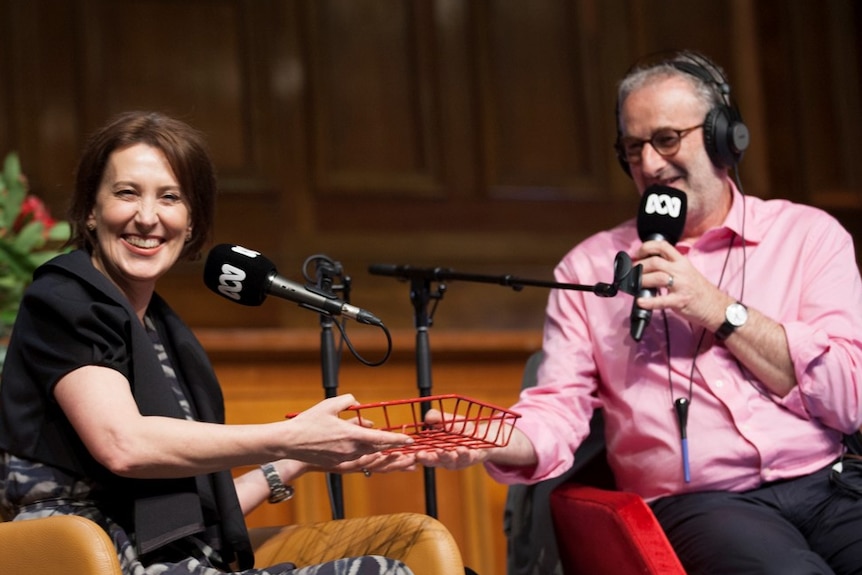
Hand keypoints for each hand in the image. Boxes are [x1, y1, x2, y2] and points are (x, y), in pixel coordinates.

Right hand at [283, 394, 413, 467]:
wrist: (290, 442)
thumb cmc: (308, 422)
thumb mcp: (330, 405)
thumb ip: (348, 401)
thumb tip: (358, 406)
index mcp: (351, 435)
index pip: (380, 439)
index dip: (397, 440)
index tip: (410, 441)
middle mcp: (351, 450)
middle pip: (378, 450)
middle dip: (394, 449)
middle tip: (408, 448)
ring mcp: (344, 459)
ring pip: (369, 456)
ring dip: (383, 455)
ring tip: (399, 457)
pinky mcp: (338, 464)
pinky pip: (358, 460)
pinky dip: (367, 456)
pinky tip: (371, 453)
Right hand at [412, 408, 491, 469]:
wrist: (483, 434)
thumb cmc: (460, 428)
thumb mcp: (447, 420)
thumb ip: (437, 417)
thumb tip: (427, 417)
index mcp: (435, 450)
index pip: (423, 454)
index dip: (416, 454)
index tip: (411, 451)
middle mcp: (444, 458)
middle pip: (433, 461)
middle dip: (427, 458)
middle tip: (421, 455)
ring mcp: (457, 460)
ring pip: (449, 461)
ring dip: (446, 456)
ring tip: (443, 450)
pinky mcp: (470, 459)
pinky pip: (466, 459)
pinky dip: (464, 454)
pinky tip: (462, 449)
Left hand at [634, 239, 730, 330]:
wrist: (716, 306)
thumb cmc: (698, 289)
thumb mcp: (686, 271)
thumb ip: (670, 266)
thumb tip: (647, 264)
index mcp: (682, 262)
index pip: (663, 246)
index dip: (647, 247)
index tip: (637, 254)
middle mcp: (682, 271)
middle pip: (655, 262)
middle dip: (639, 266)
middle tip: (632, 272)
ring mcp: (681, 286)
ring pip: (657, 277)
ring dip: (642, 281)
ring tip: (635, 285)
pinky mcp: (680, 301)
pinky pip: (662, 301)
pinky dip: (649, 301)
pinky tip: (641, 302)